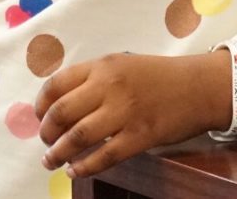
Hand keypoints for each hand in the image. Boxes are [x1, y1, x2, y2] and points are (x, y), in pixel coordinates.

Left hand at [35, 50, 231, 178]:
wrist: (197, 86)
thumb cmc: (158, 76)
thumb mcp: (122, 64)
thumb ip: (94, 79)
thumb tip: (61, 104)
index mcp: (103, 66)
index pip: (57, 83)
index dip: (41, 104)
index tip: (39, 117)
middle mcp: (109, 86)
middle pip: (62, 112)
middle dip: (47, 131)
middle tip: (46, 141)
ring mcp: (125, 112)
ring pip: (78, 136)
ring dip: (58, 152)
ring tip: (51, 160)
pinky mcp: (140, 136)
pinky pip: (104, 156)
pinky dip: (84, 166)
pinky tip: (75, 171)